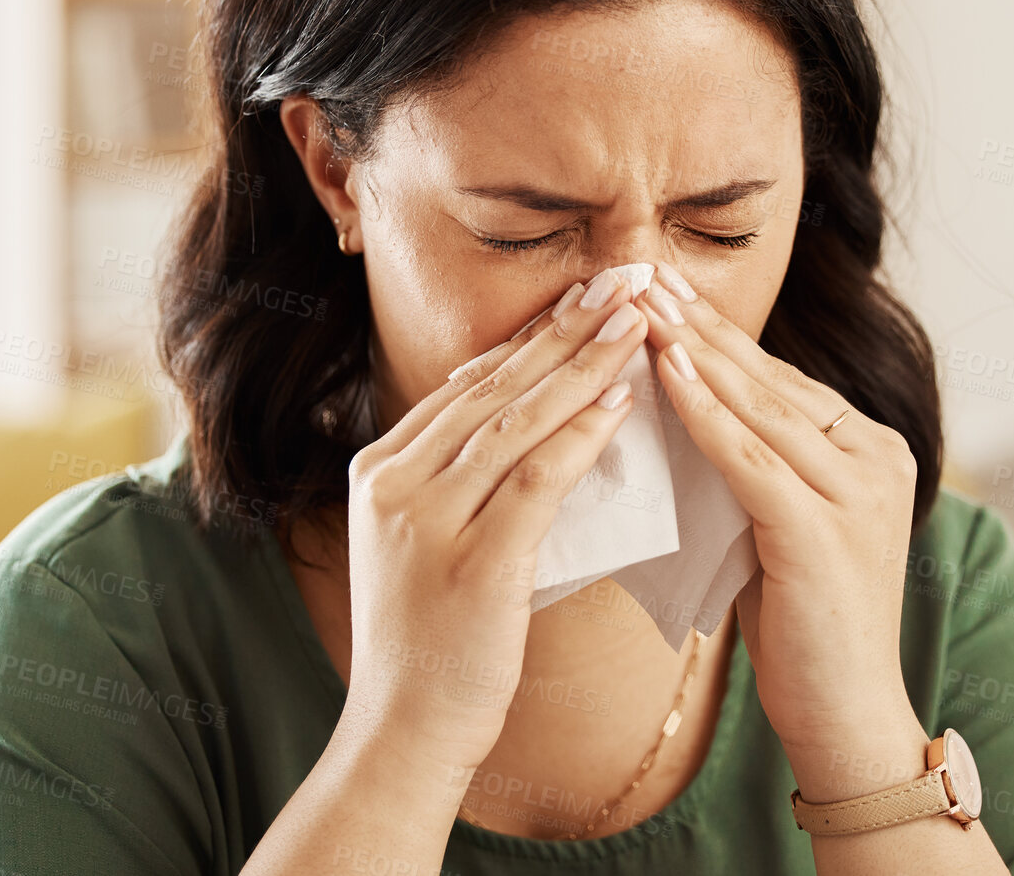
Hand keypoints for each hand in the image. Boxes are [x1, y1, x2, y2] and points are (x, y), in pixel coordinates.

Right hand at [338, 268, 649, 780]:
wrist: (405, 733)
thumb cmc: (431, 643)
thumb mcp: (427, 542)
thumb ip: (462, 481)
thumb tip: (531, 423)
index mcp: (380, 469)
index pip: (467, 384)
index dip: (530, 335)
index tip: (583, 295)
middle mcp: (394, 483)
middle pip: (493, 387)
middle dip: (563, 328)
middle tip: (620, 279)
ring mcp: (427, 521)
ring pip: (516, 421)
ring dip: (582, 365)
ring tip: (634, 321)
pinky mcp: (471, 562)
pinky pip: (534, 481)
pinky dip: (581, 435)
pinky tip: (621, 401)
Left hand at [632, 264, 929, 796]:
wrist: (848, 717)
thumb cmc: (802, 625)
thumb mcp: (781, 523)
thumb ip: (755, 464)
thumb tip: (684, 403)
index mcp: (872, 450)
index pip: (778, 378)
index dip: (715, 332)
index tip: (659, 288)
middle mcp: (877, 458)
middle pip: (768, 378)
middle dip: (698, 322)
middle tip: (640, 270)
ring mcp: (858, 493)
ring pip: (759, 407)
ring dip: (692, 351)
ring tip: (639, 304)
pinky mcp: (825, 532)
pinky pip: (752, 458)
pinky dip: (705, 413)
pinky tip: (666, 373)